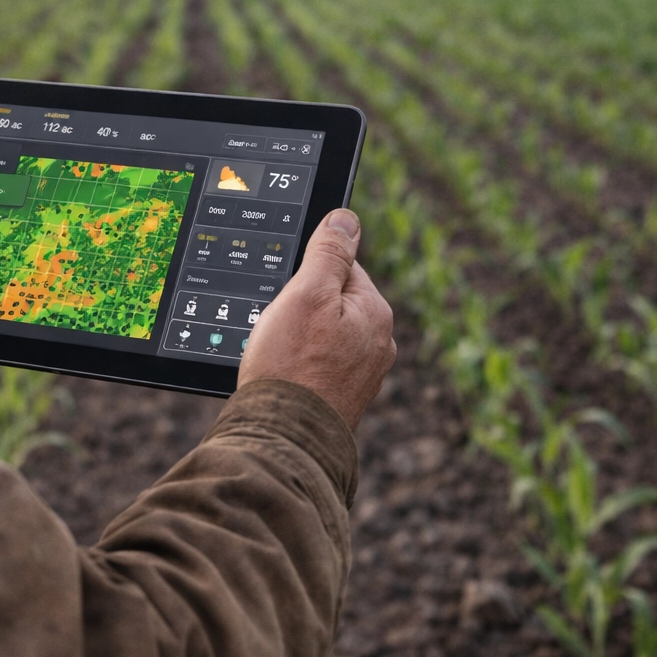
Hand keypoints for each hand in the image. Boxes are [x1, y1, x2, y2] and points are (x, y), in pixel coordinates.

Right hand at [238, 208, 395, 430]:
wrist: (282, 439)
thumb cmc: (291, 366)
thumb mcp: (306, 293)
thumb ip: (328, 252)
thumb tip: (346, 217)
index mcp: (375, 313)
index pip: (341, 267)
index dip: (304, 275)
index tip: (286, 296)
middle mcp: (378, 344)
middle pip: (330, 301)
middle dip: (300, 308)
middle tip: (279, 329)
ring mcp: (362, 375)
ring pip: (322, 334)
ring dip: (298, 338)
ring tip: (279, 356)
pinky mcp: (342, 398)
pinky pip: (317, 365)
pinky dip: (299, 366)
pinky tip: (284, 377)